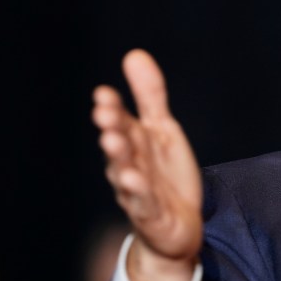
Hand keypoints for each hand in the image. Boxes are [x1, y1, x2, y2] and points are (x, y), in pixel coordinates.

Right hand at [92, 49, 202, 280]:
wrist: (176, 226)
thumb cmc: (165, 175)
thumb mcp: (162, 131)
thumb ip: (150, 96)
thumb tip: (134, 53)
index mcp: (133, 143)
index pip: (121, 122)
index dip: (112, 109)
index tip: (104, 94)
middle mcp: (129, 166)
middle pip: (120, 145)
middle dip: (112, 129)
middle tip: (104, 113)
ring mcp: (138, 193)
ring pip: (125, 174)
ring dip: (119, 158)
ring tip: (112, 141)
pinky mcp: (152, 216)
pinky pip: (144, 204)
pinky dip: (139, 192)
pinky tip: (133, 180)